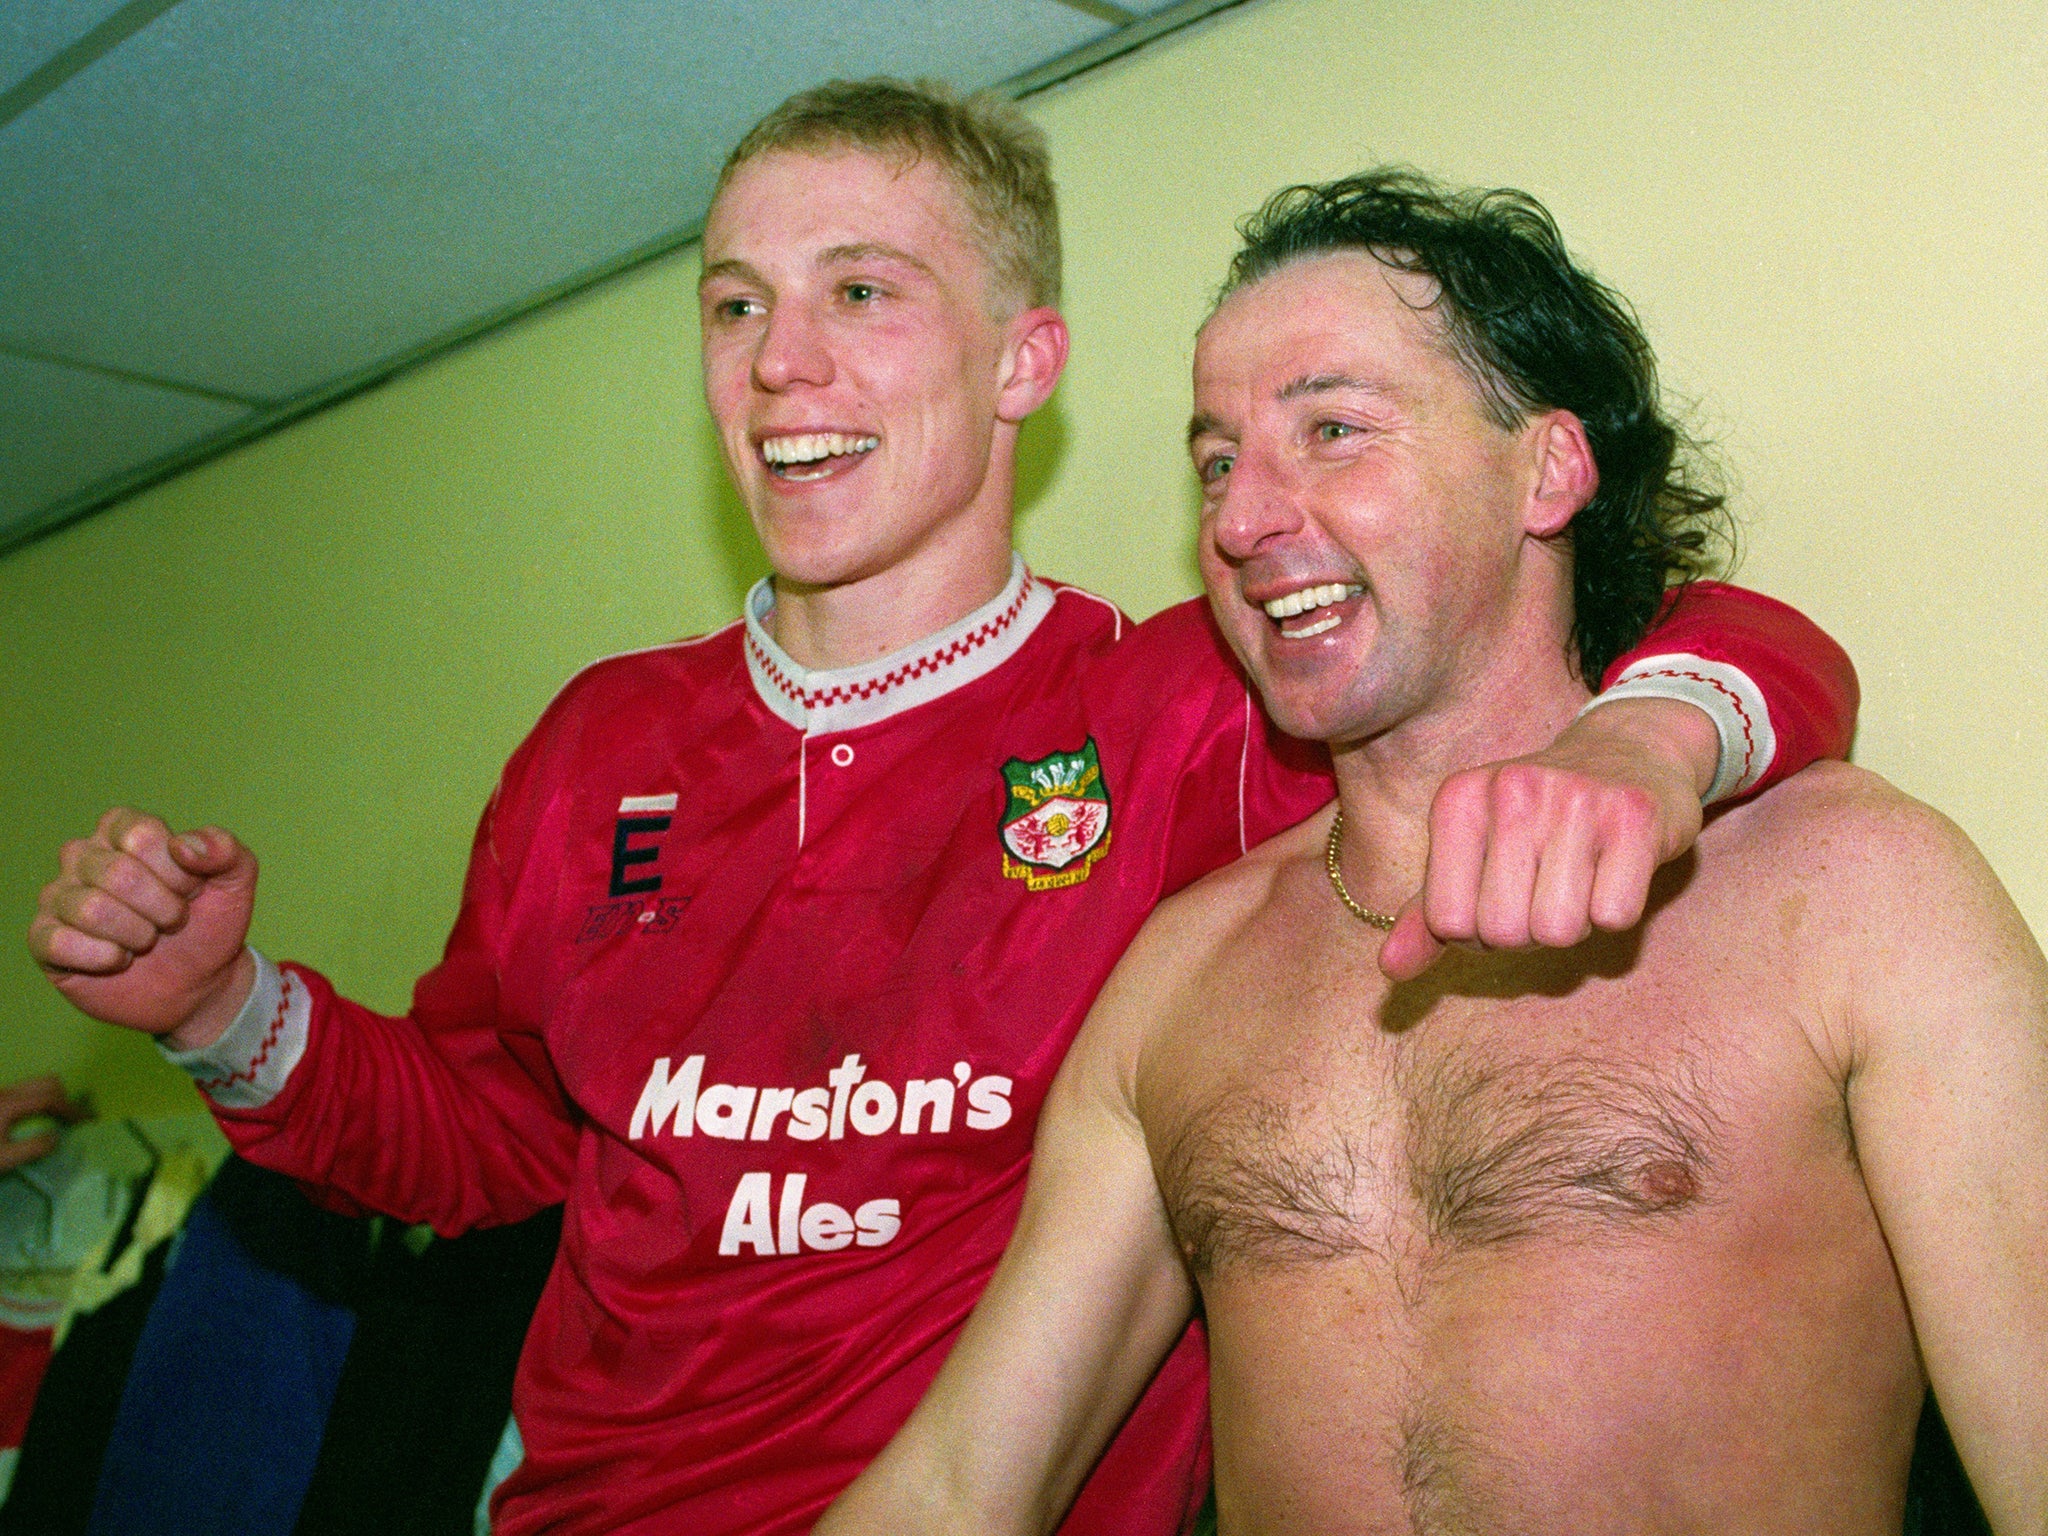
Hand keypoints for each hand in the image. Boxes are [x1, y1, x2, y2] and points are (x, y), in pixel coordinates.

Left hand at [0, 1074, 90, 1173]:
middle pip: (46, 1082)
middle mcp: (5, 1093)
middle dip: (64, 1098)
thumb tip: (58, 1137)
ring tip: (55, 1119)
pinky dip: (38, 1100)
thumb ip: (34, 1148)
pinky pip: (23, 1092)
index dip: (72, 1109)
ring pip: (34, 1084)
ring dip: (51, 1097)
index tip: (86, 1123)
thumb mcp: (2, 1160)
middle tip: (70, 1119)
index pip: (50, 1099)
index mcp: (9, 1105)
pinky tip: (33, 1119)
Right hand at [27, 809, 258, 1049]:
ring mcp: (59, 897)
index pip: (140, 836)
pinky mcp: (44, 939)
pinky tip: (119, 960)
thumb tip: (184, 846)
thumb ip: (225, 850)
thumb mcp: (236, 882)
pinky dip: (105, 959)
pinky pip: (60, 943)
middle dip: (162, 909)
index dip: (177, 873)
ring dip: (137, 935)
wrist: (199, 984)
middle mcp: (84, 856)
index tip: (191, 890)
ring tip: (147, 940)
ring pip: (92, 910)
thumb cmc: (210, 924)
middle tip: (172, 922)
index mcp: (124, 830)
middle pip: (117, 873)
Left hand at [1379, 698, 1714, 980]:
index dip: (1476, 933)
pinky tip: (1615, 870)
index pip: (1446, 921)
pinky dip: (1616, 911)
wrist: (1631, 753)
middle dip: (1525, 933)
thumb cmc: (1538, 819)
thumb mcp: (1470, 854)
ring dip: (1572, 924)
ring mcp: (1575, 798)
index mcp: (1458, 799)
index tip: (1499, 899)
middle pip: (1502, 931)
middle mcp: (1511, 789)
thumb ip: (1426, 916)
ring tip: (1578, 879)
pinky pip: (1615, 916)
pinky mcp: (1635, 817)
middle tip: (1544, 890)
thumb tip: (1390, 968)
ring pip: (1558, 930)